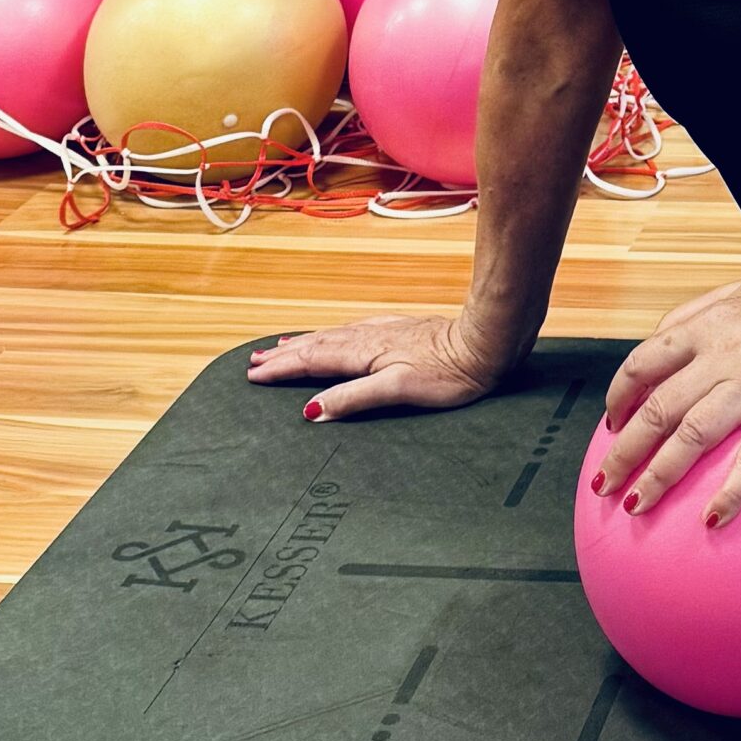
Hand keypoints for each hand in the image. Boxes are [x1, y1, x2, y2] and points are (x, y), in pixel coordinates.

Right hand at [246, 311, 514, 417]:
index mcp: (364, 353)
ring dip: (305, 342)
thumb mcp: (399, 389)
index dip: (282, 369)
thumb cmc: (450, 372)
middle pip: (317, 345)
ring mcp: (386, 331)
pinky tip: (337, 334)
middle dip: (284, 354)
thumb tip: (311, 411)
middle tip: (254, 361)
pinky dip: (334, 334)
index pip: (312, 361)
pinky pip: (354, 330)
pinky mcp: (402, 330)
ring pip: (334, 335)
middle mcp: (370, 337)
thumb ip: (354, 397)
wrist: (487, 343)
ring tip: (281, 345)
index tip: (253, 375)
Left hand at [593, 267, 740, 528]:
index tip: (612, 423)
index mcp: (708, 326)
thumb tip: (662, 343)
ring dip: (658, 474)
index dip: (619, 397)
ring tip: (637, 504)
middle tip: (605, 483)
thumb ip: (699, 314)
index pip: (643, 363)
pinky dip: (732, 490)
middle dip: (623, 451)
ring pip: (692, 434)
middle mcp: (723, 353)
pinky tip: (713, 517)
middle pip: (658, 409)